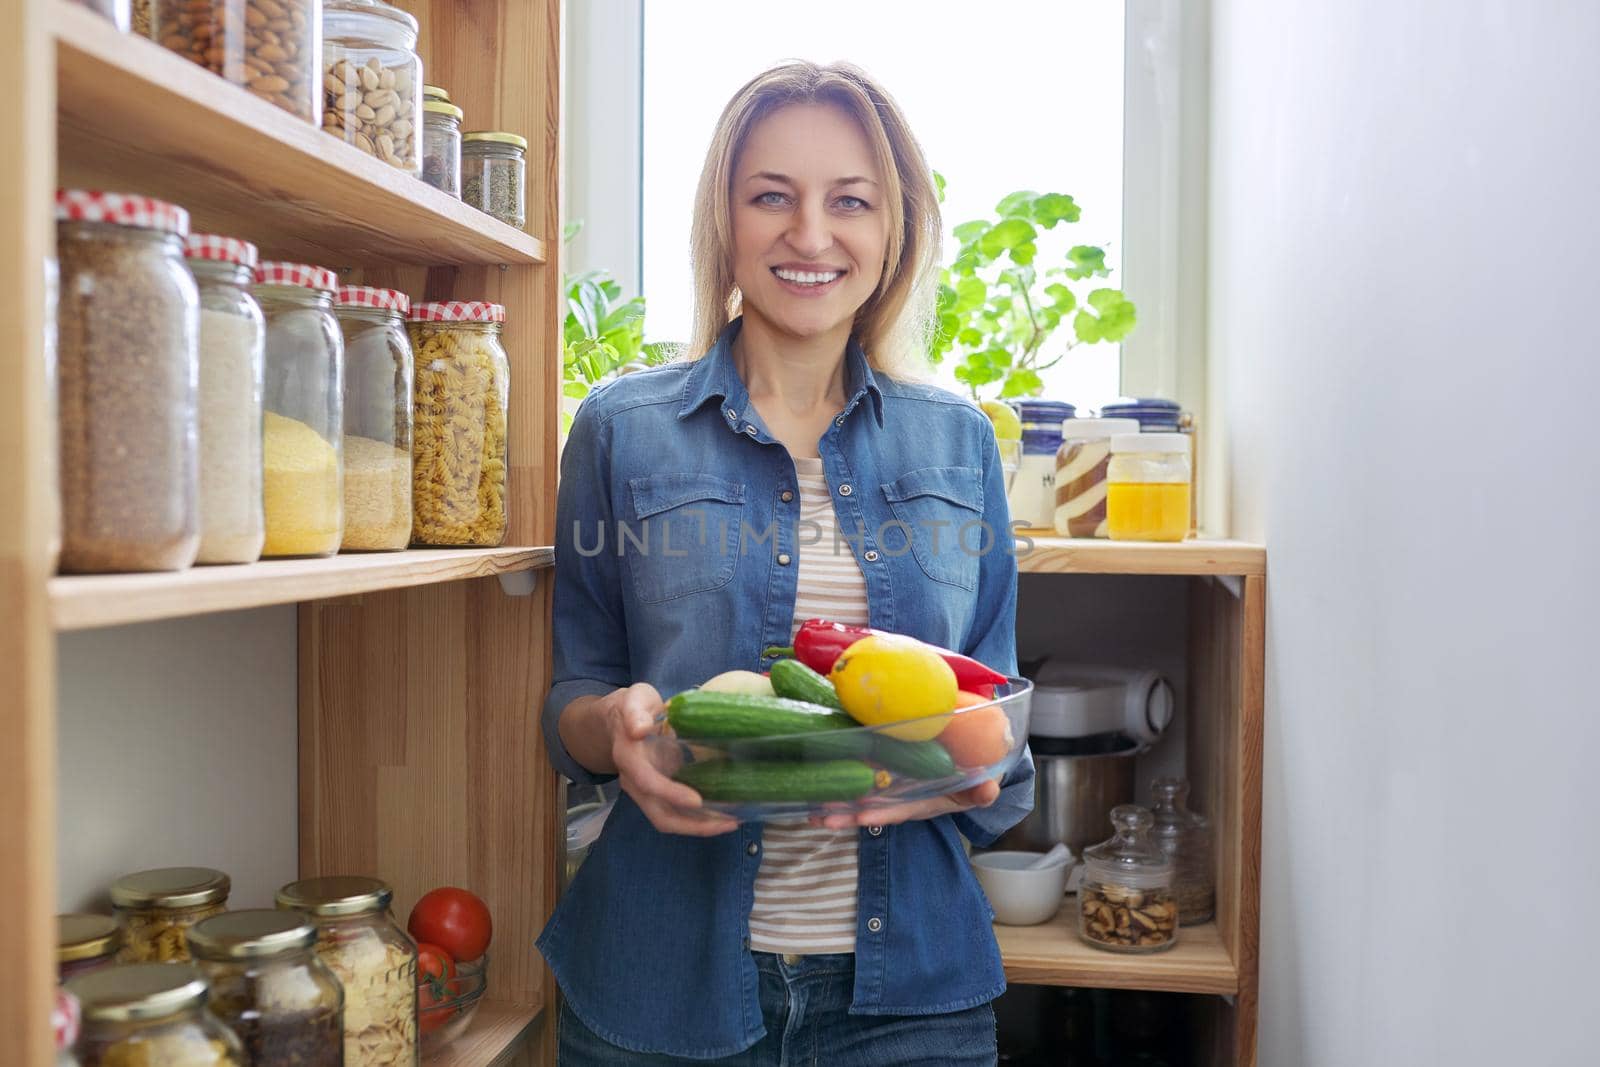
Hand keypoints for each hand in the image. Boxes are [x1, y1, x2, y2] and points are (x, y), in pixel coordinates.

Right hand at [606, 684, 738, 836]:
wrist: (620, 720)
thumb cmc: (634, 707)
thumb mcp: (634, 700)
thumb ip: (635, 712)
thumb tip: (639, 729)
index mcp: (629, 758)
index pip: (648, 782)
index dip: (671, 794)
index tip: (697, 800)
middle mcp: (634, 782)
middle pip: (660, 815)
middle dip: (693, 825)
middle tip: (727, 823)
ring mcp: (646, 792)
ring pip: (669, 820)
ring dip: (699, 827)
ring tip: (731, 822)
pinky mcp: (659, 794)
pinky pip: (677, 813)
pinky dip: (698, 819)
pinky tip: (722, 816)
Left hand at [811, 777, 1001, 830]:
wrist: (969, 758)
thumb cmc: (971, 774)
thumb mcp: (980, 784)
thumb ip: (981, 791)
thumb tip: (989, 792)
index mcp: (920, 801)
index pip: (897, 809)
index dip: (879, 813)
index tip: (859, 817)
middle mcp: (900, 796)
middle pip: (869, 806)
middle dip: (845, 813)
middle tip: (820, 817)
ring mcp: (889, 783)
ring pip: (858, 793)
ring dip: (835, 800)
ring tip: (809, 808)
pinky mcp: (880, 765)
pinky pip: (857, 770)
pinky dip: (837, 773)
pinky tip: (814, 774)